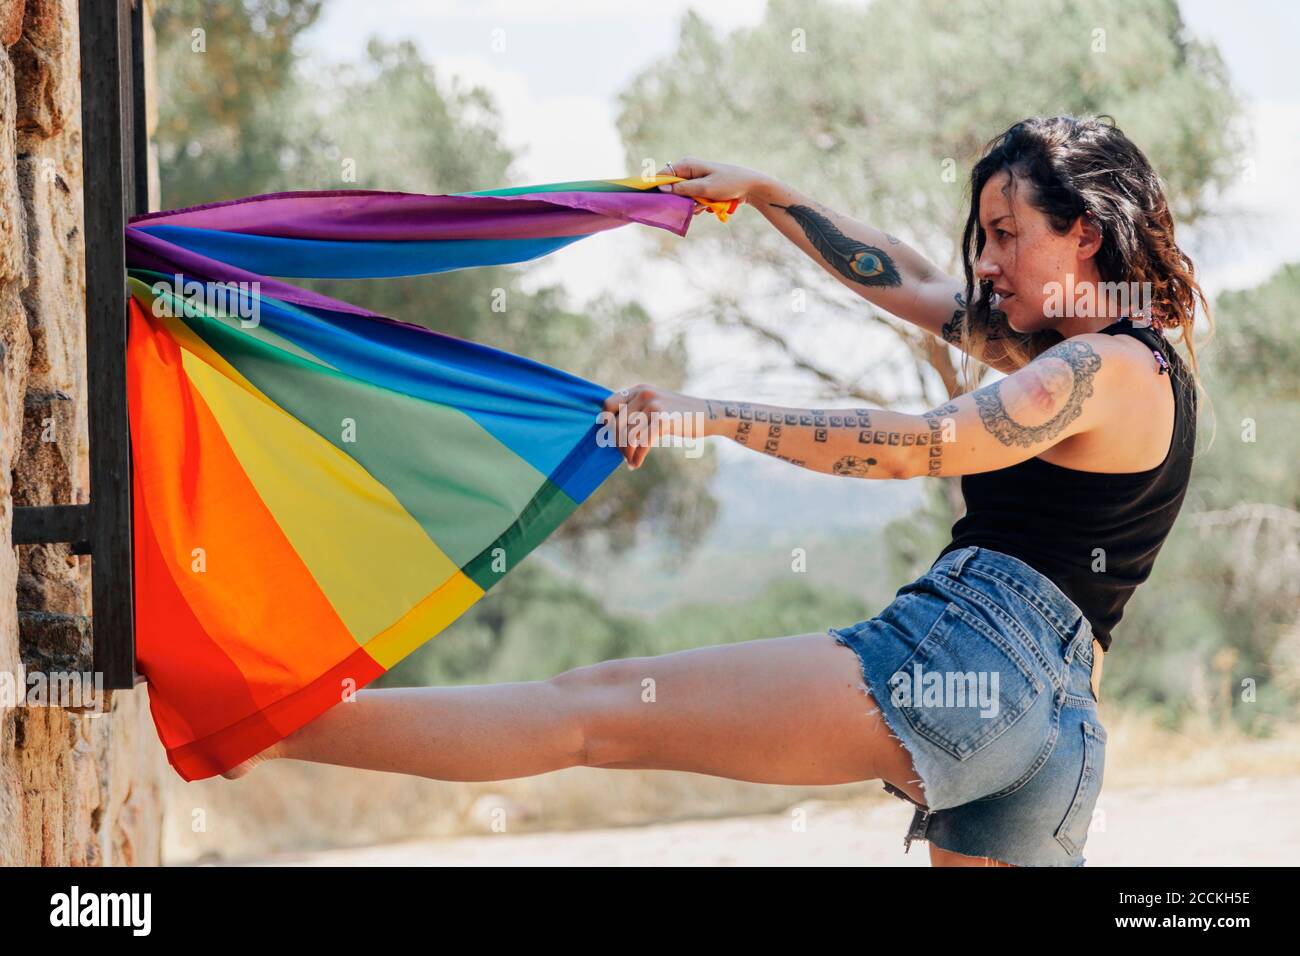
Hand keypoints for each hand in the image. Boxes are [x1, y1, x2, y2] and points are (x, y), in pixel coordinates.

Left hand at [600, 384, 710, 468]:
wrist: (707, 415)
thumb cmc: (679, 414)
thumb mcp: (655, 403)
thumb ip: (636, 410)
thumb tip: (611, 429)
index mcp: (639, 389)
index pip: (608, 405)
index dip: (607, 424)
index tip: (613, 437)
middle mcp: (643, 394)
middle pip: (616, 424)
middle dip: (617, 444)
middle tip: (624, 455)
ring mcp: (653, 406)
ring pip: (627, 436)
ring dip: (626, 453)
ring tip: (630, 461)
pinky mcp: (662, 421)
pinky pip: (641, 444)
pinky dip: (636, 457)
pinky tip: (636, 464)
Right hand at [654, 158, 768, 215]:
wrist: (750, 186)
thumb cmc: (729, 183)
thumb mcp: (704, 188)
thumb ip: (682, 189)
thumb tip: (661, 189)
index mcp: (687, 164)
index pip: (662, 176)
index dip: (656, 188)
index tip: (654, 201)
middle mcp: (688, 170)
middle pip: (672, 189)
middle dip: (681, 200)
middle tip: (695, 204)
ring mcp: (695, 180)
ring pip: (683, 198)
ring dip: (692, 205)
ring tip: (707, 204)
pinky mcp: (701, 188)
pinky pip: (692, 200)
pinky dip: (699, 205)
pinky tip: (710, 205)